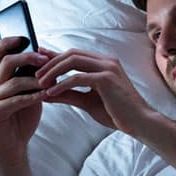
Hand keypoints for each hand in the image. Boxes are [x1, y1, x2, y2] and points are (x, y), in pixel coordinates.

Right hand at [0, 37, 51, 161]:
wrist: (11, 146)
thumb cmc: (22, 117)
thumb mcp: (29, 93)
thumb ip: (33, 77)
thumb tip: (48, 57)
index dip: (8, 42)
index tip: (26, 36)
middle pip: (4, 61)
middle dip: (26, 57)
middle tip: (45, 58)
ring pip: (12, 82)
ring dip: (35, 80)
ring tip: (52, 81)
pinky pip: (15, 101)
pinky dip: (32, 97)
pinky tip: (46, 96)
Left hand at [35, 48, 151, 134]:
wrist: (139, 122)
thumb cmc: (117, 113)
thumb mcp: (87, 101)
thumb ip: (68, 94)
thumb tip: (45, 93)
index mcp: (104, 63)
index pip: (74, 54)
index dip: (54, 56)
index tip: (37, 61)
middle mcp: (106, 61)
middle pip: (71, 53)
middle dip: (50, 62)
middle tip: (35, 75)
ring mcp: (108, 68)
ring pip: (73, 61)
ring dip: (53, 71)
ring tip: (40, 83)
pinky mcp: (106, 79)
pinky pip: (78, 77)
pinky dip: (62, 84)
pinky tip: (51, 93)